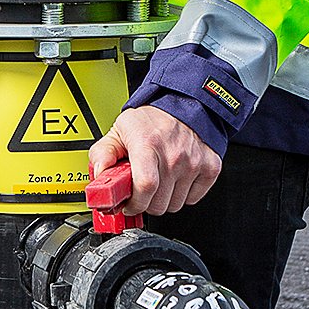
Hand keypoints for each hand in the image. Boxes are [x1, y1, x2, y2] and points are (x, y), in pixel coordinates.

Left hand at [87, 104, 221, 216]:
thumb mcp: (119, 130)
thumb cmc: (152, 119)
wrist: (184, 103)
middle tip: (141, 190)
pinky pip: (193, 199)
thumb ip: (102, 154)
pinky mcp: (210, 167)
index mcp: (148, 144)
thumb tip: (98, 176)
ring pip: (175, 205)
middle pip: (159, 203)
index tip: (128, 204)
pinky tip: (176, 180)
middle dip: (145, 203)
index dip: (134, 204)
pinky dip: (183, 195)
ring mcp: (194, 162)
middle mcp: (174, 154)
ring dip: (164, 199)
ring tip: (159, 181)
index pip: (144, 187)